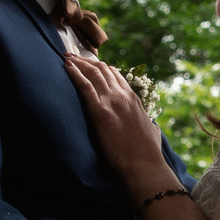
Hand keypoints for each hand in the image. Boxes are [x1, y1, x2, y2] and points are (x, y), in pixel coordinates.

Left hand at [64, 53, 171, 187]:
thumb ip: (148, 123)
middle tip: (73, 55)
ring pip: (93, 73)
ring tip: (66, 56)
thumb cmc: (148, 153)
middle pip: (102, 69)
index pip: (116, 75)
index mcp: (134, 99)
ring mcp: (112, 101)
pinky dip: (74, 73)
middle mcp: (123, 95)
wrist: (143, 165)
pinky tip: (66, 66)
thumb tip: (150, 125)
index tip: (90, 65)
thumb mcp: (152, 131)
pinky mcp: (100, 111)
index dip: (101, 68)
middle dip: (86, 60)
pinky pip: (85, 86)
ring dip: (78, 62)